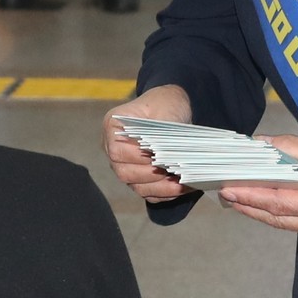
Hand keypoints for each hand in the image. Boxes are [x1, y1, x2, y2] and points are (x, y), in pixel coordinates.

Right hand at [103, 85, 191, 202]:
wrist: (171, 108)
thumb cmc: (164, 104)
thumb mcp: (165, 107)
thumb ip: (162, 128)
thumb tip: (166, 151)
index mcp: (113, 128)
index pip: (117, 151)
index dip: (138, 157)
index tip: (158, 156)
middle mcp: (114, 149)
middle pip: (125, 173)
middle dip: (152, 175)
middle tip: (174, 171)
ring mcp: (126, 166)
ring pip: (138, 187)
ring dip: (162, 188)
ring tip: (183, 182)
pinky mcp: (140, 179)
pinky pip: (150, 193)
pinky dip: (167, 193)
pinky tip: (184, 186)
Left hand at [216, 137, 297, 242]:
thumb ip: (292, 149)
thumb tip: (262, 145)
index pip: (278, 204)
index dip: (250, 196)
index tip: (227, 188)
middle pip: (278, 219)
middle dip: (250, 207)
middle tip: (225, 195)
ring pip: (287, 223)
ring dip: (262, 211)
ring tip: (239, 199)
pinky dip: (280, 212)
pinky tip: (267, 202)